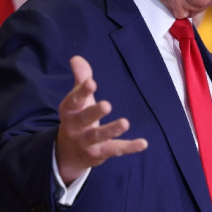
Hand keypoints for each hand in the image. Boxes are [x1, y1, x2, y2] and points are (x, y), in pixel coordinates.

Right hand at [55, 56, 147, 184]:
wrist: (68, 153)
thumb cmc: (77, 118)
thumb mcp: (76, 99)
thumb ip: (80, 78)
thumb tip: (76, 58)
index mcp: (69, 110)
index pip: (74, 100)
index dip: (82, 91)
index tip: (92, 82)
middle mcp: (75, 127)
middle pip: (84, 119)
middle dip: (94, 112)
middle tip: (107, 105)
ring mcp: (86, 142)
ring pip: (99, 136)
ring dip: (112, 130)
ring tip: (125, 123)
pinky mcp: (99, 154)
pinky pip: (114, 150)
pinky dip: (129, 147)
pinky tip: (143, 143)